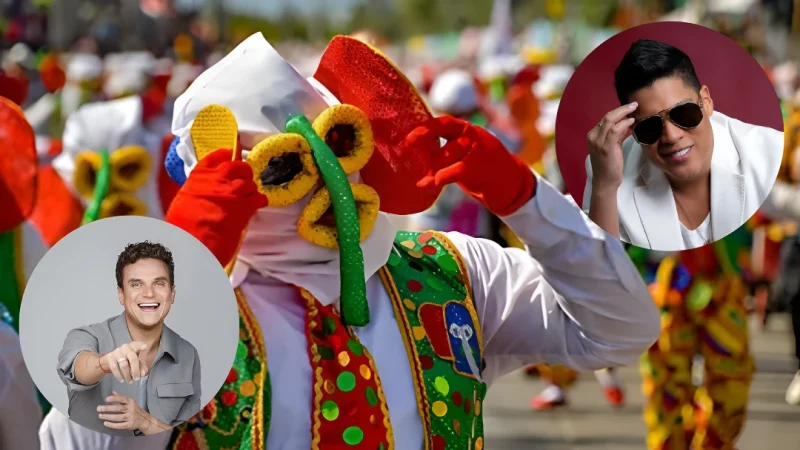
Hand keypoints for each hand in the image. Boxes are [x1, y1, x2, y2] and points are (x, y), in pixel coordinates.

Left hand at [97, 391, 154, 432]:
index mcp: (131, 402)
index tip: (106, 399)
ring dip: (108, 416)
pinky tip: (105, 423)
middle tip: (98, 408)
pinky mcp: (129, 425)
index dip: (114, 398)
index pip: (122, 399)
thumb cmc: (134, 409)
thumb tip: (112, 392)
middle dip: (108, 408)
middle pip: (119, 408)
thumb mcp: (129, 402)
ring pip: (118, 417)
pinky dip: (112, 425)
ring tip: (100, 415)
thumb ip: (120, 397)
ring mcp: (130, 417)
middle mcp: (131, 409)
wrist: (143, 419)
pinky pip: (119, 425)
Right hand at [101, 341, 147, 382]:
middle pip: (133, 358)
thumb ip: (142, 367)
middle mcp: (126, 347)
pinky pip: (115, 368)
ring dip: (127, 375)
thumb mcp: (137, 361)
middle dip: (135, 370)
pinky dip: (119, 376)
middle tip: (137, 379)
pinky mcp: (110, 357)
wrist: (112, 359)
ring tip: (130, 381)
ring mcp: (117, 352)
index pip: (138, 345)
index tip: (145, 347)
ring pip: (124, 365)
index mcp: (134, 346)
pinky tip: (122, 380)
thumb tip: (142, 374)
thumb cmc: (128, 359)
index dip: (141, 346)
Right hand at [165, 149, 267, 266]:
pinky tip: (256, 205)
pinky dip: (259, 201)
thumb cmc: (182, 225)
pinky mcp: (246, 207)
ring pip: (250, 183)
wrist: (192, 242)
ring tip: (247, 197)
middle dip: (243, 172)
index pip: (216, 156)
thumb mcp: (183, 199)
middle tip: (243, 179)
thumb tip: (203, 192)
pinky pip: (259, 198)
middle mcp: (218, 178)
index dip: (226, 155)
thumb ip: (196, 189)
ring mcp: (234, 191)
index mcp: (199, 176)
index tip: (230, 154)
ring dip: (250, 189)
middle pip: (239, 166)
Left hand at [405, 116, 535, 215]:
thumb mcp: (464, 156)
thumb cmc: (484, 171)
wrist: (513, 184)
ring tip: (422, 179)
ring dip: (433, 164)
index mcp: (467, 131)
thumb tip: (419, 154)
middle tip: (404, 145)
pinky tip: (431, 184)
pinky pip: (458, 168)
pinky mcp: (481, 166)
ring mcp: (478, 149)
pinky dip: (442, 176)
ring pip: (449, 150)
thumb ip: (446, 151)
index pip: (442, 122)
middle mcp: (472, 135)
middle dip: (422, 134)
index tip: (406, 135)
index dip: (424, 126)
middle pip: (444, 127)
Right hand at [586, 102, 636, 191]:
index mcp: (592, 136)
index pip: (605, 119)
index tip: (629, 108)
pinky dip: (624, 124)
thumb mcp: (611, 147)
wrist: (605, 181)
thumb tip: (626, 123)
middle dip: (622, 108)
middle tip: (634, 104)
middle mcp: (593, 137)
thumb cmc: (609, 166)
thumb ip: (616, 135)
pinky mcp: (605, 146)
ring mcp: (598, 141)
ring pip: (610, 120)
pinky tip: (631, 122)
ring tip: (635, 109)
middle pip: (607, 116)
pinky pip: (615, 130)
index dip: (618, 111)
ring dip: (624, 113)